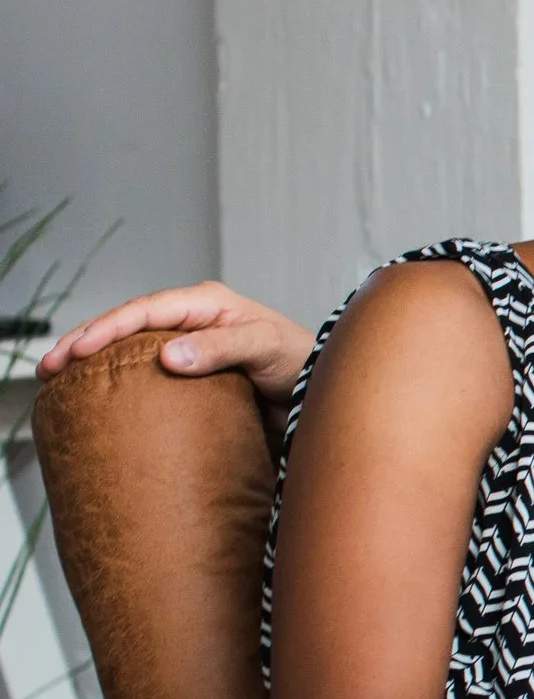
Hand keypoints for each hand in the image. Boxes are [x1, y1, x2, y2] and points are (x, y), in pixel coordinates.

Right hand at [36, 280, 316, 402]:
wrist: (320, 393)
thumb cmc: (301, 362)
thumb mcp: (265, 347)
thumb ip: (222, 348)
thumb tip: (168, 356)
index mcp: (206, 303)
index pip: (144, 310)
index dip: (107, 328)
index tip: (78, 350)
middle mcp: (192, 321)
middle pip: (126, 326)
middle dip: (84, 342)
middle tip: (49, 367)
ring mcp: (188, 348)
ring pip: (129, 349)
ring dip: (93, 362)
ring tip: (55, 381)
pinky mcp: (190, 376)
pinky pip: (145, 374)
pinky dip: (117, 381)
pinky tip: (93, 395)